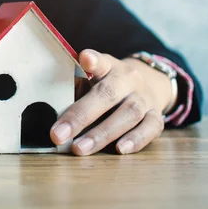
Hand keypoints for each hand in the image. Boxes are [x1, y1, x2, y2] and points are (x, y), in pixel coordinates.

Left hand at [50, 49, 172, 155]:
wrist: (149, 84)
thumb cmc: (109, 85)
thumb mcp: (94, 79)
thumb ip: (77, 87)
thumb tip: (51, 106)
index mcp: (110, 66)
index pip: (101, 61)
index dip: (94, 60)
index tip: (84, 58)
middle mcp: (129, 80)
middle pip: (108, 95)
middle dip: (81, 116)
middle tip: (58, 135)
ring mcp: (145, 98)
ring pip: (128, 115)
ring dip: (102, 134)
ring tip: (79, 149)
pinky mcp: (157, 116)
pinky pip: (151, 129)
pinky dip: (136, 140)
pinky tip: (119, 150)